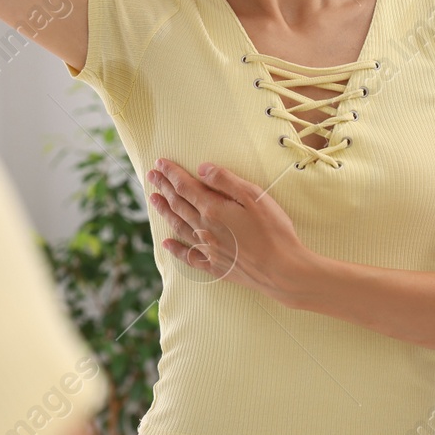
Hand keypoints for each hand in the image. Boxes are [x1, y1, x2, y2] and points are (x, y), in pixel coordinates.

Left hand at [146, 158, 320, 306]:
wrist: (283, 270)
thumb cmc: (273, 230)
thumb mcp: (254, 197)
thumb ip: (226, 181)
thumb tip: (202, 168)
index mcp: (213, 209)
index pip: (185, 186)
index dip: (171, 173)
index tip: (159, 163)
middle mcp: (205, 229)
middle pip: (178, 204)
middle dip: (163, 187)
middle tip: (151, 175)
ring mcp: (208, 249)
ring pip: (179, 226)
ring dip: (165, 211)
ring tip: (153, 199)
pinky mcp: (215, 266)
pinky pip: (189, 256)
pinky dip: (176, 249)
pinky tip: (167, 244)